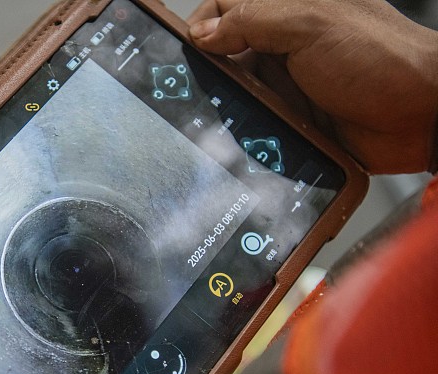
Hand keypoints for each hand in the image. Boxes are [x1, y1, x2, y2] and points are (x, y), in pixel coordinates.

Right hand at [187, 0, 437, 174]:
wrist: (423, 116)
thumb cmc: (383, 60)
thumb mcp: (310, 24)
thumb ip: (251, 21)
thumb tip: (202, 34)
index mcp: (286, 10)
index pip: (223, 7)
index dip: (200, 25)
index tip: (183, 51)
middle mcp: (282, 45)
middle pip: (222, 55)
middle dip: (209, 73)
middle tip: (199, 91)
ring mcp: (286, 84)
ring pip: (235, 95)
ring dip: (230, 107)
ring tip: (228, 118)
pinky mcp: (292, 120)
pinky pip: (255, 127)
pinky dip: (248, 134)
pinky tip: (248, 138)